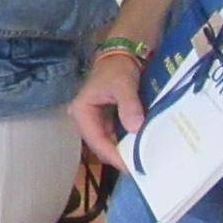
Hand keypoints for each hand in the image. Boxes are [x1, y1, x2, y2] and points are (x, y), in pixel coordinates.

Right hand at [70, 52, 149, 170]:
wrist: (122, 55)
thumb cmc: (118, 68)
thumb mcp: (123, 85)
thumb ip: (129, 106)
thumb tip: (136, 129)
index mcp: (81, 112)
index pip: (96, 140)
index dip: (113, 155)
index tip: (130, 166)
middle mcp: (84, 120)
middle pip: (101, 145)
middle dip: (119, 156)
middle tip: (140, 167)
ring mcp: (95, 121)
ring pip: (108, 143)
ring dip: (123, 151)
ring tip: (141, 160)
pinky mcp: (105, 120)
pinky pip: (115, 137)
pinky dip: (126, 142)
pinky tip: (139, 147)